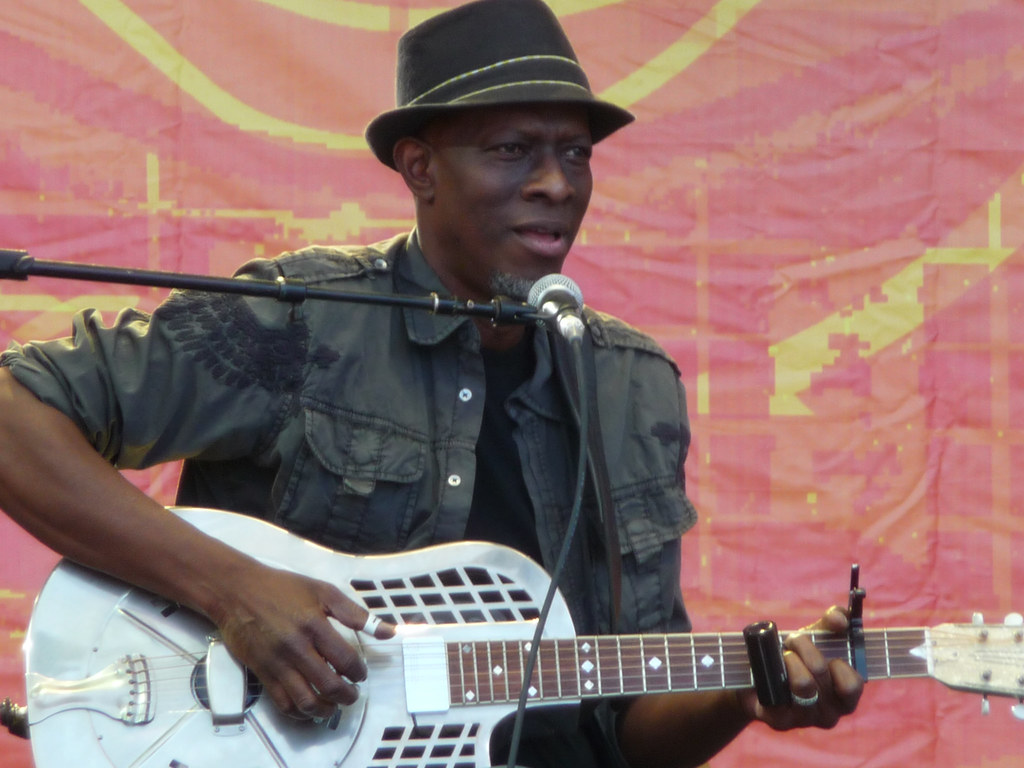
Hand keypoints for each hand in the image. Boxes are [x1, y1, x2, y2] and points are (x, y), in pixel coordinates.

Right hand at [211, 562, 395, 719]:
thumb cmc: (284, 588)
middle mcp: (296, 647)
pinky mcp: (262, 672)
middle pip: (328, 684)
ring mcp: (277, 662)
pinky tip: (310, 707)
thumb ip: (356, 614)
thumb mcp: (323, 591)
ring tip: (334, 706)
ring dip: (325, 709)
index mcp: (314, 624)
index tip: (361, 674)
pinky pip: (282, 703)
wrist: (238, 591)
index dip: (358, 671)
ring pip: (306, 700)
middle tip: (353, 694)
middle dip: (347, 695)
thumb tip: (388, 632)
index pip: (345, 659)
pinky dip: (300, 711)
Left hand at [737, 606, 863, 729]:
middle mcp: (828, 713)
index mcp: (845, 697)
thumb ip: (833, 622)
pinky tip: (769, 672)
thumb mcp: (816, 636)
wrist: (756, 674)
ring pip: (803, 685)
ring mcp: (804, 720)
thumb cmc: (796, 655)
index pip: (852, 686)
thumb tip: (840, 619)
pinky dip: (772, 677)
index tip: (826, 650)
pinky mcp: (780, 722)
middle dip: (804, 648)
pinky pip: (779, 698)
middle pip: (821, 677)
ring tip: (782, 654)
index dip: (838, 664)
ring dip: (789, 660)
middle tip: (793, 640)